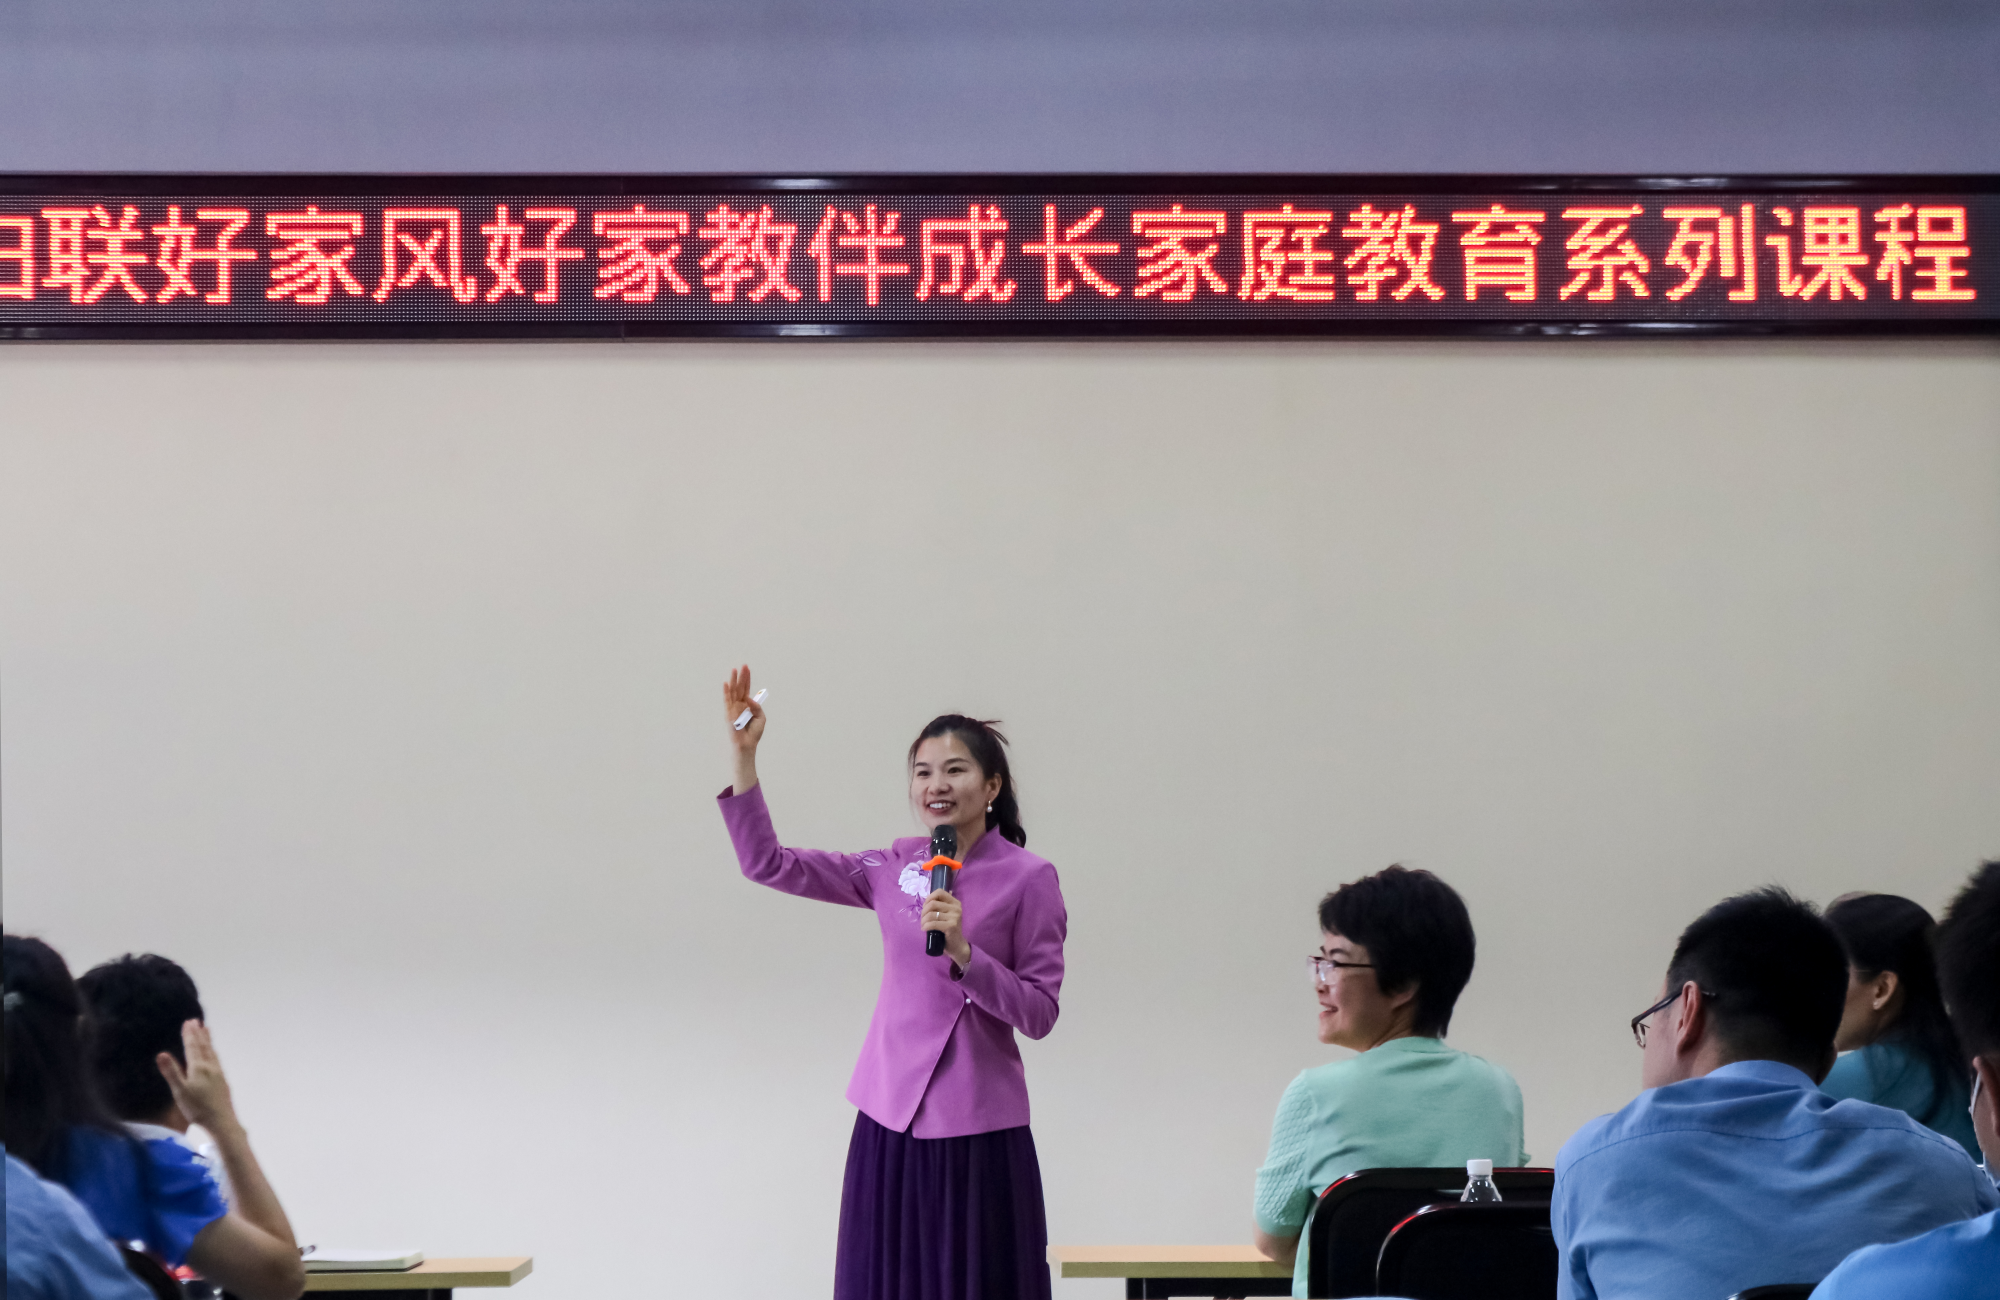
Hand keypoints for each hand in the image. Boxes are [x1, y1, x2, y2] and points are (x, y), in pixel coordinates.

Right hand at [157, 1019, 238, 1135]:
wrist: (222, 1121)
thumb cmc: (197, 1108)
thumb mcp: (180, 1091)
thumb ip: (172, 1072)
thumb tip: (161, 1054)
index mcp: (199, 1068)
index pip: (193, 1047)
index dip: (189, 1034)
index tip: (188, 1022)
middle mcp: (210, 1067)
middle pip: (204, 1046)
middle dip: (198, 1033)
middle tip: (196, 1020)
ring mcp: (218, 1073)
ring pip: (212, 1052)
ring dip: (207, 1040)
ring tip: (206, 1029)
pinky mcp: (222, 1080)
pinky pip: (216, 1059)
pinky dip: (213, 1051)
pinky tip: (213, 1054)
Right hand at [722, 664, 765, 751]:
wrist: (747, 744)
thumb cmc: (754, 733)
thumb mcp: (761, 718)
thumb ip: (757, 706)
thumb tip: (749, 698)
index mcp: (747, 705)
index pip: (746, 689)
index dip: (747, 679)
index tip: (747, 668)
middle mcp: (739, 705)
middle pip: (740, 687)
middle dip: (741, 676)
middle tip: (743, 665)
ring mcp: (733, 708)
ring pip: (733, 691)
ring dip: (733, 680)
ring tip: (734, 670)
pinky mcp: (729, 713)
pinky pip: (727, 700)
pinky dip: (726, 692)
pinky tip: (726, 683)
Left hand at [922, 889, 971, 966]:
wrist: (957, 946)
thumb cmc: (949, 930)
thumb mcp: (946, 915)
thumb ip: (940, 906)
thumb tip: (928, 899)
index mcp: (955, 903)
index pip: (940, 892)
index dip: (929, 898)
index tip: (925, 906)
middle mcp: (956, 908)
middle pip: (933, 903)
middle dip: (924, 911)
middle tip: (923, 919)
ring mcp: (955, 917)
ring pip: (931, 914)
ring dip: (923, 920)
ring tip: (923, 925)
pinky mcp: (951, 926)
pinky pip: (933, 923)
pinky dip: (926, 926)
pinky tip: (924, 929)